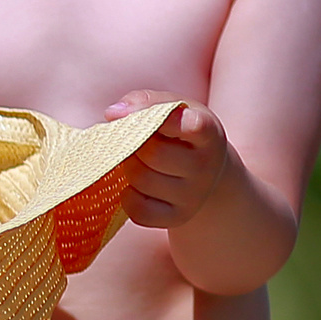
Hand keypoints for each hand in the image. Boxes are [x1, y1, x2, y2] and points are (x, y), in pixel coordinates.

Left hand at [105, 90, 227, 228]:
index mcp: (207, 131)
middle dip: (134, 144)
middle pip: (153, 153)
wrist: (205, 170)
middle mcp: (205, 166)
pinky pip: (138, 210)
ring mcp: (193, 196)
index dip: (169, 121)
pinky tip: (138, 186)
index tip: (152, 117)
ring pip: (141, 180)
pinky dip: (128, 197)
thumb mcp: (171, 108)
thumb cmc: (180, 131)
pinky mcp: (178, 217)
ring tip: (139, 161)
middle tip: (136, 141)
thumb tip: (113, 114)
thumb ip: (143, 102)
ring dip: (129, 167)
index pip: (194, 126)